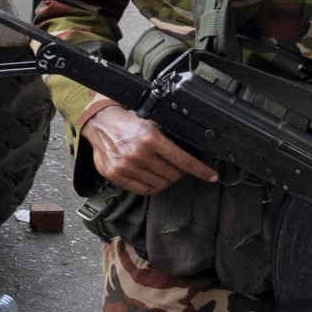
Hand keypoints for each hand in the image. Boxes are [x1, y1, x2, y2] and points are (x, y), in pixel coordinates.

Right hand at [81, 96, 214, 196]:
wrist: (100, 123)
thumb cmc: (128, 121)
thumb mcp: (151, 122)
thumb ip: (166, 138)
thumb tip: (188, 154)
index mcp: (150, 137)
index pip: (183, 160)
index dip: (200, 170)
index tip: (211, 176)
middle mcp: (138, 153)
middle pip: (173, 175)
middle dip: (179, 173)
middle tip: (176, 167)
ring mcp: (126, 166)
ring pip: (159, 184)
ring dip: (166, 180)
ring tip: (163, 172)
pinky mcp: (116, 175)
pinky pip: (143, 190)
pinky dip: (152, 187)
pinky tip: (152, 179)